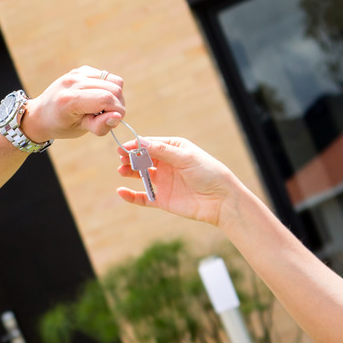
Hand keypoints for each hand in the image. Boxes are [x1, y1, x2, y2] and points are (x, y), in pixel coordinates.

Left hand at [21, 67, 126, 142]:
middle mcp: (73, 81)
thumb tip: (118, 116)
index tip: (113, 122)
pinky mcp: (81, 70)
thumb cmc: (60, 125)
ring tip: (104, 108)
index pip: (106, 99)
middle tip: (108, 117)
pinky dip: (108, 88)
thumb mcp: (79, 130)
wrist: (41, 114)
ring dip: (115, 96)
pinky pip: (107, 76)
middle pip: (113, 88)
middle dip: (118, 105)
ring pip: (114, 80)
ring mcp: (77, 73)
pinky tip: (97, 98)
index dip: (117, 112)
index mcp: (70, 99)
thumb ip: (99, 125)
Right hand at [115, 136, 242, 225]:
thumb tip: (140, 142)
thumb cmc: (208, 173)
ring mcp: (164, 182)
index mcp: (173, 149)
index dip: (136, 145)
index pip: (150, 144)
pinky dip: (131, 196)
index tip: (124, 147)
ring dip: (129, 172)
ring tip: (121, 170)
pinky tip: (121, 191)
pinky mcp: (162, 199)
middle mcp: (167, 164)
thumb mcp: (185, 157)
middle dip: (131, 157)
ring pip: (140, 175)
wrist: (221, 200)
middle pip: (143, 158)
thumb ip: (162, 150)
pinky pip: (143, 197)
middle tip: (122, 158)